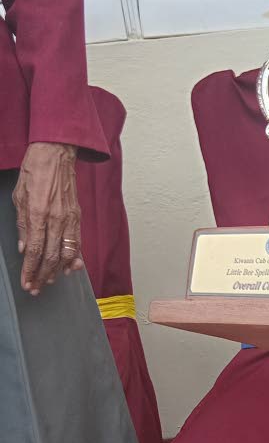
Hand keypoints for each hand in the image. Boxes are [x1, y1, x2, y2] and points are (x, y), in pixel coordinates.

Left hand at [12, 142, 82, 294]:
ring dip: (57, 270)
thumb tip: (22, 246)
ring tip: (50, 280)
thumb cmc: (35, 171)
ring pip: (65, 253)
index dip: (30, 270)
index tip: (26, 282)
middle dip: (42, 275)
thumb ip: (22, 224)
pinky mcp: (77, 217)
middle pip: (50, 257)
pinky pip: (76, 242)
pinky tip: (70, 267)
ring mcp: (69, 219)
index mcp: (38, 214)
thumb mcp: (19, 196)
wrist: (56, 154)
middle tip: (36, 288)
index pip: (33, 250)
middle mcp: (55, 219)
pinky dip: (74, 258)